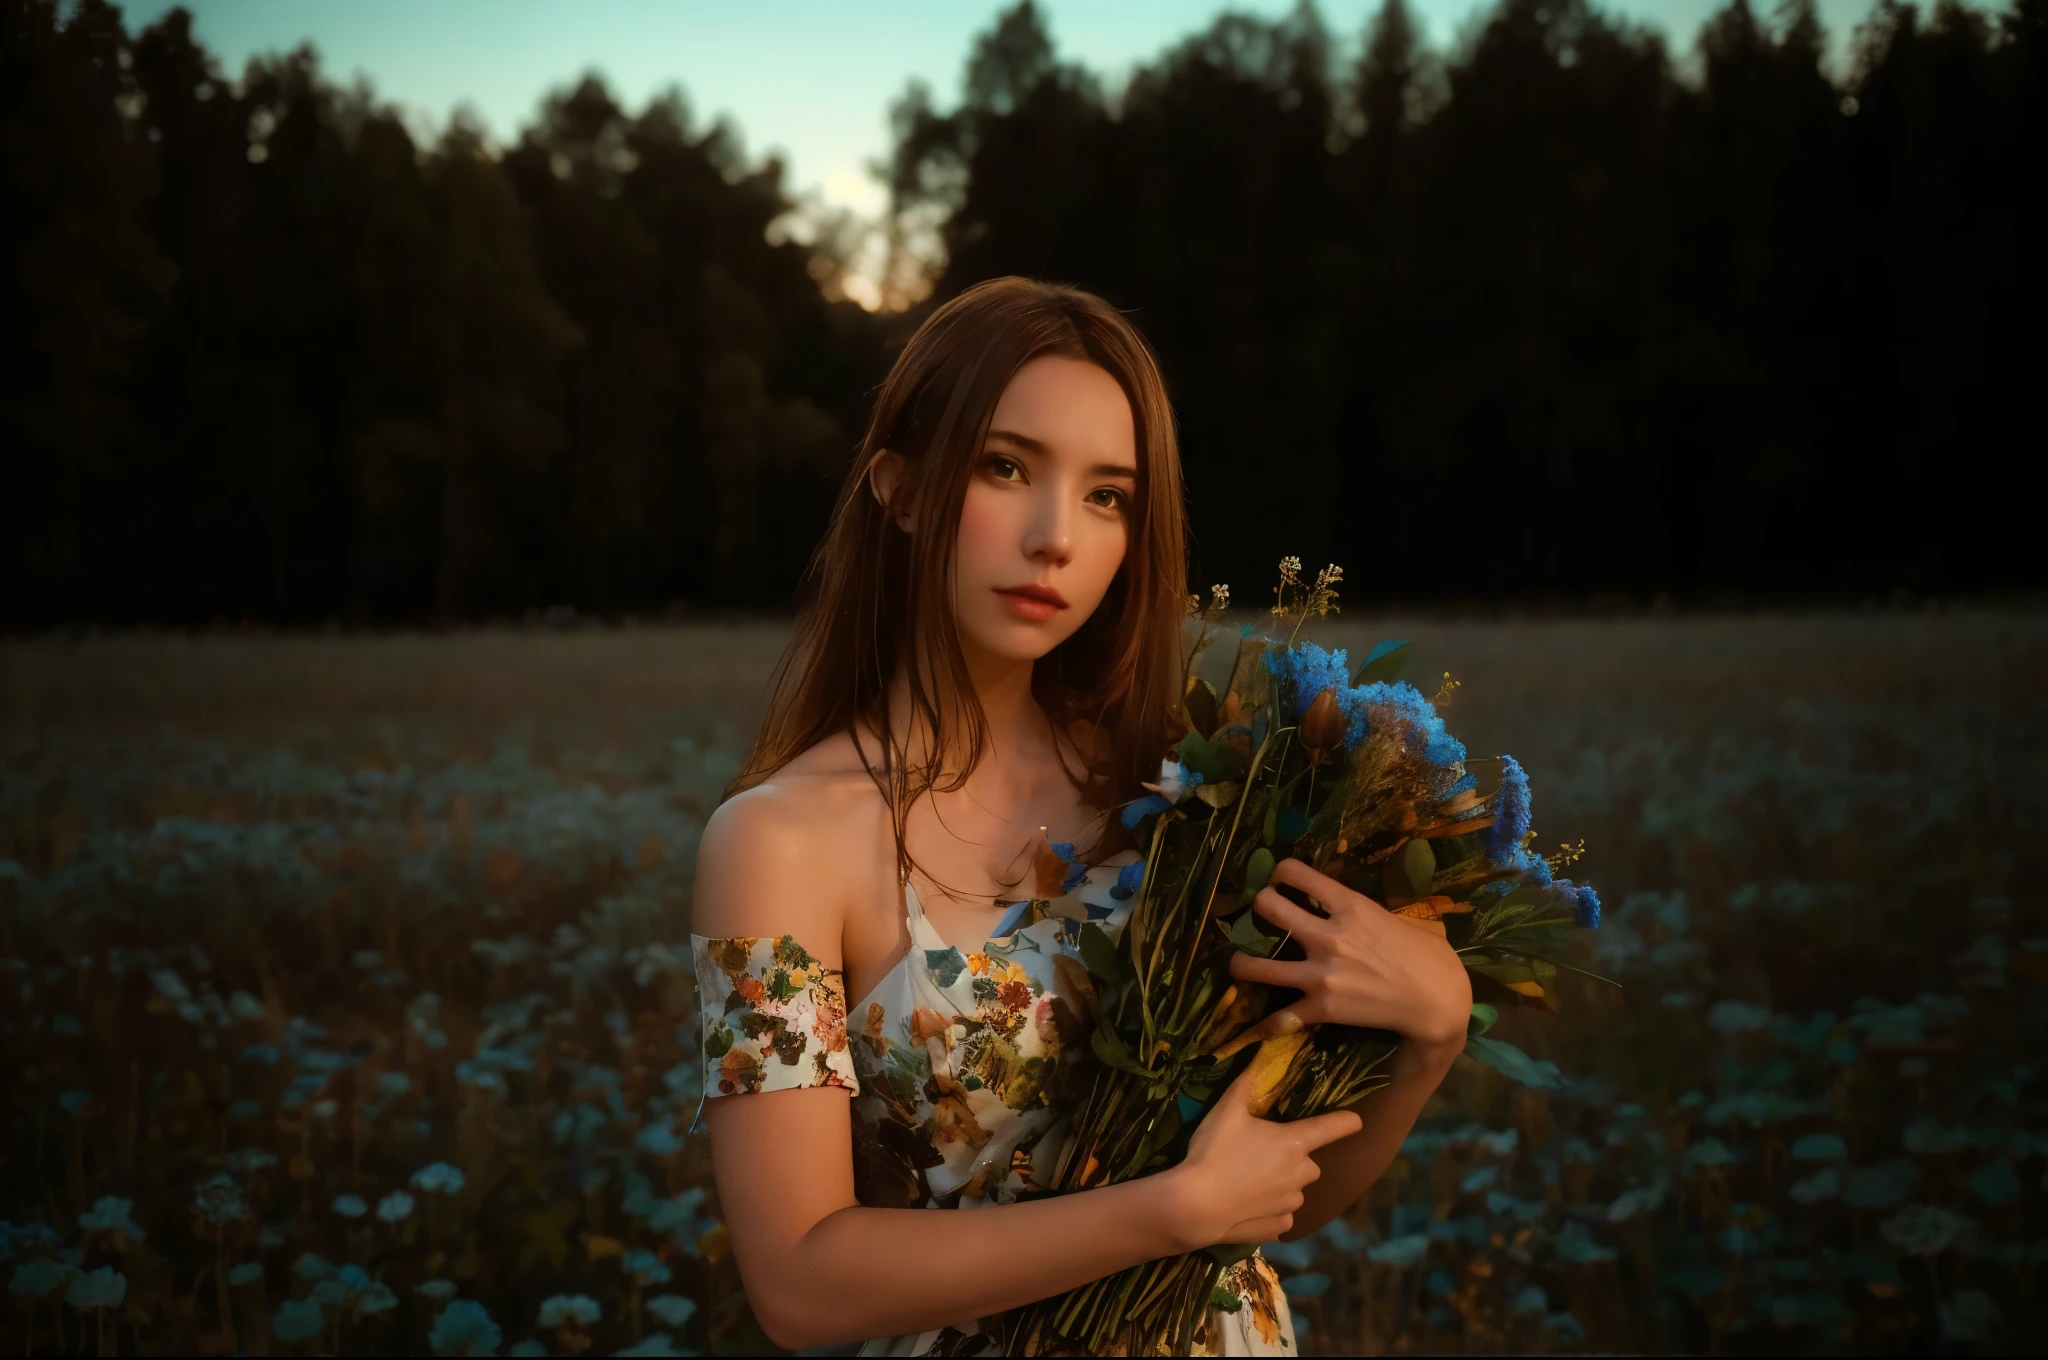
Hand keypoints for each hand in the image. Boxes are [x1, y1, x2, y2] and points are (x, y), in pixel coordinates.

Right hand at [1158, 1059, 1363, 1248]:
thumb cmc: (1214, 1152)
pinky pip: (1283, 1215)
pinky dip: (1272, 1210)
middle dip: (1294, 1158)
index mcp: (1294, 1143)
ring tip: (1250, 1182)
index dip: (1346, 1121)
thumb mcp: (1226, 1110)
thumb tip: (1259, 1057)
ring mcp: (1291, 1203)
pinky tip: (1248, 1206)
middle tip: (1262, 1154)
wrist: (1195, 1205)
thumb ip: (1245, 1084)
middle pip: (1309, 1163)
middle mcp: (1301, 1174)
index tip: (1356, 1121)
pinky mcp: (1280, 1227)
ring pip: (1295, 1189)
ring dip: (1282, 1184)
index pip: (1332, 1128)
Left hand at [1228, 858, 1472, 1049]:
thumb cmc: (1430, 958)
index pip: (1296, 874)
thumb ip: (1364, 912)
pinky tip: (1258, 1021)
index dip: (1280, 873)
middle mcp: (1329, 935)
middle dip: (1259, 907)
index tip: (1278, 880)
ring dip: (1242, 963)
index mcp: (1350, 906)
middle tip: (1261, 916)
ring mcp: (1321, 974)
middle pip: (1268, 908)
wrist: (1439, 1003)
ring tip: (1239, 964)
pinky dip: (1267, 1020)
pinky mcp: (1321, 1009)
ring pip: (1257, 965)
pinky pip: (1279, 1016)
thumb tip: (1347, 908)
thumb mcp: (1397, 919)